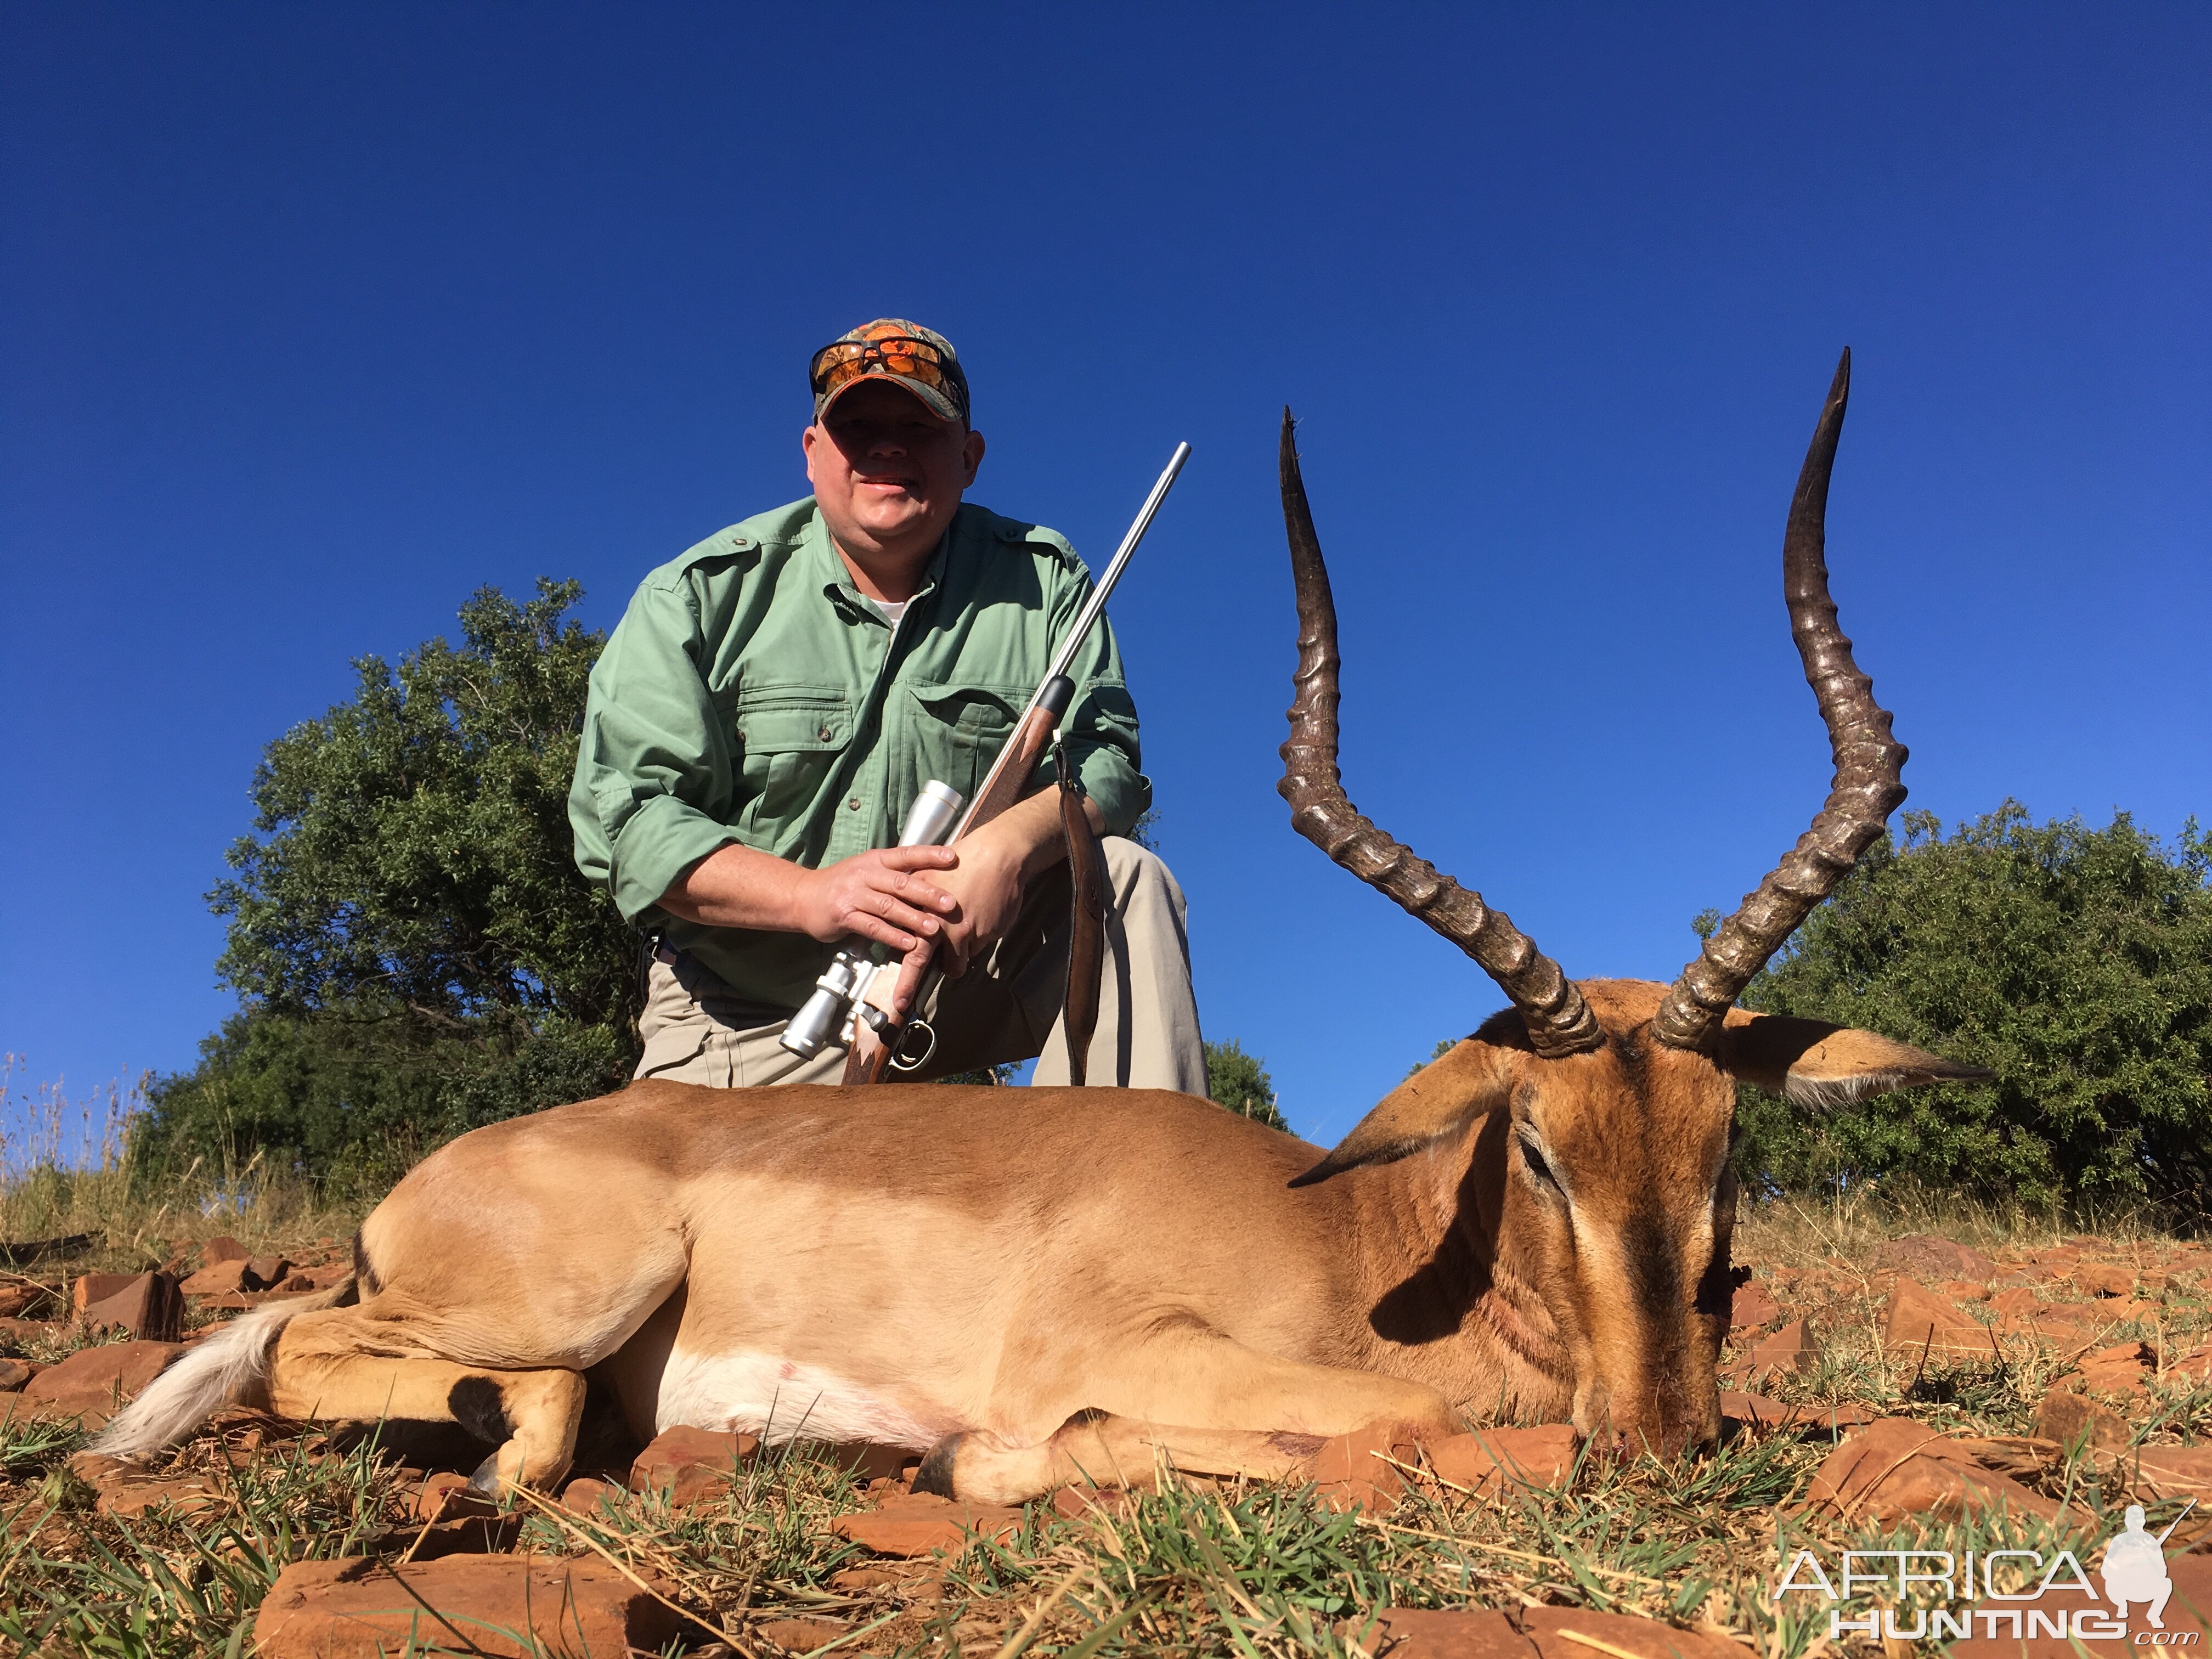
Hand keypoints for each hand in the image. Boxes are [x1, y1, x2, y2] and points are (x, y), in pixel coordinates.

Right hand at [792, 846, 958, 953]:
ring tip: (934, 928)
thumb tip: (931, 876)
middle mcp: (864, 874)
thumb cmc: (842, 885)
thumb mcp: (867, 870)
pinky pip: (872, 926)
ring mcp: (853, 894)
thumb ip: (893, 874)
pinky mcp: (843, 915)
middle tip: (950, 903)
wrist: (802, 896)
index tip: (952, 858)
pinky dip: (891, 935)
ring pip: (888, 906)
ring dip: (913, 918)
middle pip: (900, 882)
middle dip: (927, 892)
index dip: (929, 855)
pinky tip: (908, 943)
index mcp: (874, 860)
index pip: (905, 854)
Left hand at [884, 820, 1027, 1012]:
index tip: (897, 1000)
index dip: (904, 978)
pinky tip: (980, 915)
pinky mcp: (986, 934)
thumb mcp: (929, 875)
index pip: (909, 949)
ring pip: (958, 959)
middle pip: (923, 961)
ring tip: (962, 931)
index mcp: (922, 911)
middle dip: (911, 986)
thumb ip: (915, 899)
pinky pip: (979, 946)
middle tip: (903, 1003)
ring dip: (957, 955)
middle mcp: (941, 926)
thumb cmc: (964, 862)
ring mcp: (965, 932)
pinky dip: (978, 937)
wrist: (1000, 855)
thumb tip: (903, 918)